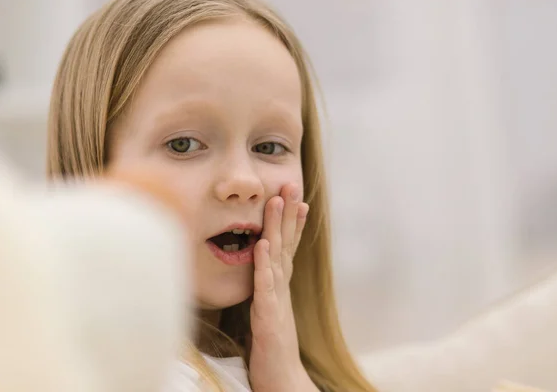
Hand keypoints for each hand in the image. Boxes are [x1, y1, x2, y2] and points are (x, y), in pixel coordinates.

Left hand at [248, 184, 315, 391]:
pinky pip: (266, 286)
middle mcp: (282, 288)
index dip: (291, 222)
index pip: (287, 247)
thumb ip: (267, 291)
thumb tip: (264, 272)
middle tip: (291, 183)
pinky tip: (262, 244)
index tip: (294, 197)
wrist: (281, 378)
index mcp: (280, 286)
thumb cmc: (273, 348)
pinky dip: (264, 264)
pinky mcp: (269, 317)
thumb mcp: (269, 312)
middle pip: (286, 243)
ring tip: (277, 201)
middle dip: (288, 212)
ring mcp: (277, 300)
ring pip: (277, 257)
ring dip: (277, 228)